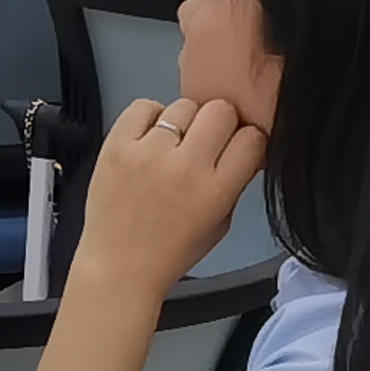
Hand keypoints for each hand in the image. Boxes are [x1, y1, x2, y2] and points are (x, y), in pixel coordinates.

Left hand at [74, 94, 265, 297]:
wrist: (120, 264)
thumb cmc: (171, 249)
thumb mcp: (220, 222)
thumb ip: (234, 183)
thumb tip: (243, 148)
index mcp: (216, 190)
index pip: (253, 138)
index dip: (249, 139)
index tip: (239, 145)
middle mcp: (185, 166)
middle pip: (220, 111)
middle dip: (220, 122)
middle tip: (208, 139)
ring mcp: (148, 153)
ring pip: (183, 106)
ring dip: (185, 121)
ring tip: (174, 143)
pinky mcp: (116, 145)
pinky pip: (141, 106)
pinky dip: (149, 116)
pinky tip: (149, 136)